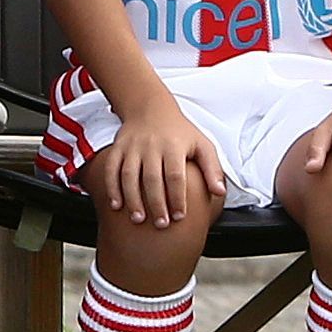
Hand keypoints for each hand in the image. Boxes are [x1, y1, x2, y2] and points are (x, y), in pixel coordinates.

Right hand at [92, 109, 222, 233]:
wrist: (150, 107)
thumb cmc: (179, 131)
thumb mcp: (202, 144)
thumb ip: (212, 169)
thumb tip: (219, 192)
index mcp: (174, 146)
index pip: (176, 175)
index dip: (177, 197)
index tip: (180, 216)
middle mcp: (152, 146)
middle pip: (152, 178)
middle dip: (156, 203)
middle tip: (161, 224)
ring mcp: (132, 147)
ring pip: (129, 175)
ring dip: (132, 199)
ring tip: (138, 218)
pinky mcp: (118, 148)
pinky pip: (112, 170)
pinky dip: (112, 188)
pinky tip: (116, 205)